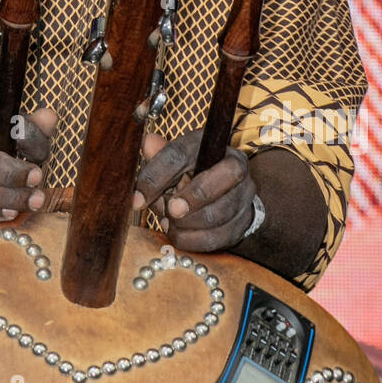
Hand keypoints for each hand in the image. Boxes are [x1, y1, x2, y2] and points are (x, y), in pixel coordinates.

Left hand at [132, 127, 257, 252]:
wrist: (227, 194)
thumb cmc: (192, 174)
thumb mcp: (175, 161)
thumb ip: (160, 155)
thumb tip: (147, 143)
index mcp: (211, 144)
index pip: (182, 153)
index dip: (157, 175)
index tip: (137, 198)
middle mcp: (234, 165)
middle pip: (217, 179)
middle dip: (191, 198)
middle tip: (169, 210)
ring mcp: (243, 194)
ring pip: (219, 212)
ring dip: (188, 223)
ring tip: (169, 223)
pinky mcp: (244, 221)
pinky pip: (219, 236)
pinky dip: (194, 240)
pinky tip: (178, 234)